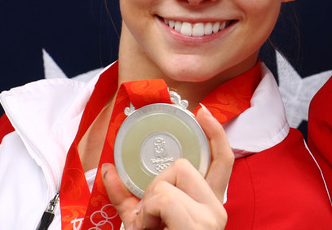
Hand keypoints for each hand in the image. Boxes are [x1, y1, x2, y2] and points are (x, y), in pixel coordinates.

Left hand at [102, 105, 234, 229]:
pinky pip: (164, 198)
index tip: (202, 113)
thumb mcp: (143, 221)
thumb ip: (129, 197)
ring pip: (167, 181)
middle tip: (151, 217)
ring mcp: (212, 216)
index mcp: (209, 203)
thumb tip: (108, 171)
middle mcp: (217, 207)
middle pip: (181, 165)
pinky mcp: (201, 225)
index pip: (223, 159)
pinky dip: (148, 214)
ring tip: (150, 229)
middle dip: (154, 186)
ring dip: (148, 205)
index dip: (215, 133)